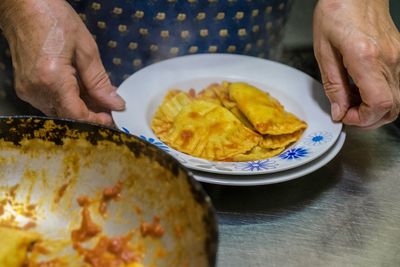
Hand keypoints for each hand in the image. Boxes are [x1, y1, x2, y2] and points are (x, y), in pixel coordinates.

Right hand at [0, 0, 124, 125]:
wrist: (24, 6)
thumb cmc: (55, 19)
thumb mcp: (86, 49)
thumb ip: (99, 82)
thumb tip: (115, 104)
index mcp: (51, 80)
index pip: (77, 115)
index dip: (97, 120)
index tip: (113, 118)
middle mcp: (36, 90)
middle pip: (69, 116)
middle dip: (91, 113)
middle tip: (109, 106)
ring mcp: (27, 90)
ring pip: (60, 110)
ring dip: (81, 107)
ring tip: (98, 95)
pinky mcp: (25, 86)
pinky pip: (51, 101)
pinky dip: (69, 99)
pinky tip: (82, 89)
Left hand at [313, 0, 399, 128]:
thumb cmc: (336, 13)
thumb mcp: (323, 51)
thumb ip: (333, 86)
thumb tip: (339, 111)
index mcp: (366, 57)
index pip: (378, 104)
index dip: (362, 119)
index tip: (344, 115)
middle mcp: (389, 59)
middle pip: (392, 107)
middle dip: (368, 119)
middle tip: (347, 112)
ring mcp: (398, 57)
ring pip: (397, 100)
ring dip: (374, 109)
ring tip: (352, 101)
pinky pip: (395, 86)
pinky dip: (379, 96)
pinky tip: (361, 89)